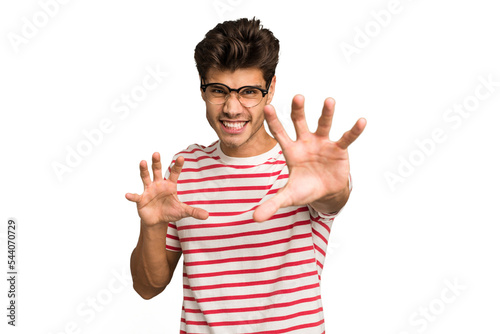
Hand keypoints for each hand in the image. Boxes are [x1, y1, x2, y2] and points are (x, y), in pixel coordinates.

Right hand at [126, 153, 208, 225]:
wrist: (157, 220)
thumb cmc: (170, 212)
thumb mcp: (183, 212)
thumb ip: (194, 212)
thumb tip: (207, 216)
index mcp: (170, 185)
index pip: (174, 173)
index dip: (178, 166)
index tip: (181, 157)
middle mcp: (158, 184)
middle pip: (157, 170)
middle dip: (156, 162)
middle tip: (156, 153)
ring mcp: (148, 190)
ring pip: (145, 177)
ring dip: (144, 170)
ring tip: (142, 162)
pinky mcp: (141, 199)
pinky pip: (136, 196)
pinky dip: (132, 196)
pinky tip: (128, 195)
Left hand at [253, 95, 365, 221]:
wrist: (325, 192)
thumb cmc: (304, 189)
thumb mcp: (289, 197)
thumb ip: (272, 203)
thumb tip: (254, 219)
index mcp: (291, 151)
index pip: (279, 134)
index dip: (273, 122)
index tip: (266, 107)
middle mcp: (305, 142)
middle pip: (299, 123)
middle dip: (298, 111)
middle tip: (297, 97)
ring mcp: (323, 143)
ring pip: (323, 125)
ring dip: (326, 113)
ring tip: (329, 100)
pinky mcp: (339, 149)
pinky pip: (346, 137)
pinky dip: (354, 130)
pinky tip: (361, 121)